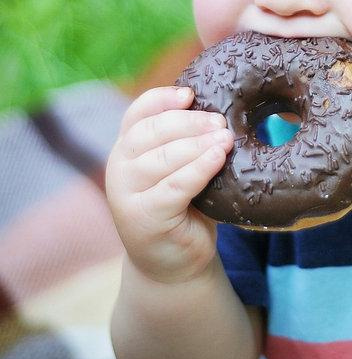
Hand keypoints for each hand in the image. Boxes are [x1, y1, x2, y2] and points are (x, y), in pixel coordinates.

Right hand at [106, 85, 233, 284]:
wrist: (174, 263)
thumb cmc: (183, 207)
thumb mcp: (179, 168)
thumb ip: (185, 141)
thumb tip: (219, 110)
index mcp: (126, 148)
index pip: (138, 113)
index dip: (162, 99)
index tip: (190, 94)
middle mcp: (118, 167)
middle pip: (150, 131)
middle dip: (189, 121)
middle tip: (221, 121)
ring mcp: (126, 194)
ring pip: (162, 158)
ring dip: (198, 144)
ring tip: (226, 138)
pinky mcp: (143, 218)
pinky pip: (174, 187)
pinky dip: (198, 169)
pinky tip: (218, 158)